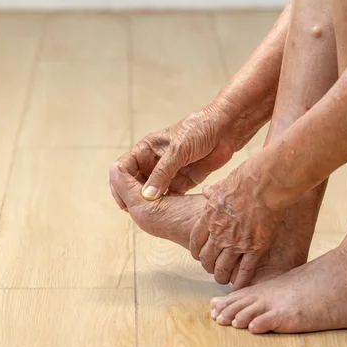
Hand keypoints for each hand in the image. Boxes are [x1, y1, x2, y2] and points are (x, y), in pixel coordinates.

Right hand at [110, 100, 242, 207]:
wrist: (226, 129)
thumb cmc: (200, 129)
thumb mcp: (178, 150)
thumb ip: (163, 173)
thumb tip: (147, 196)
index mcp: (147, 149)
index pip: (125, 167)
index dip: (120, 183)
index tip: (123, 201)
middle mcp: (155, 161)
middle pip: (136, 183)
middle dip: (134, 197)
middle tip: (135, 214)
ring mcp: (169, 172)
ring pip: (152, 192)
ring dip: (150, 204)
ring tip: (150, 218)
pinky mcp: (183, 181)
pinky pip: (170, 197)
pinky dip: (167, 206)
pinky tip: (168, 215)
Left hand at [190, 157, 287, 289]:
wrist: (264, 183)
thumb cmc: (245, 179)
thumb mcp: (222, 184)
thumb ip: (213, 192)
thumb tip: (206, 190)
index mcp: (209, 217)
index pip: (196, 242)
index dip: (197, 252)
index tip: (200, 256)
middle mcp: (219, 234)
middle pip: (207, 258)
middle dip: (208, 266)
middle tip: (213, 269)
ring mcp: (236, 243)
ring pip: (223, 268)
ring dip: (222, 276)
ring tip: (224, 279)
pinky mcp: (255, 248)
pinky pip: (245, 270)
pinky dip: (241, 281)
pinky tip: (240, 286)